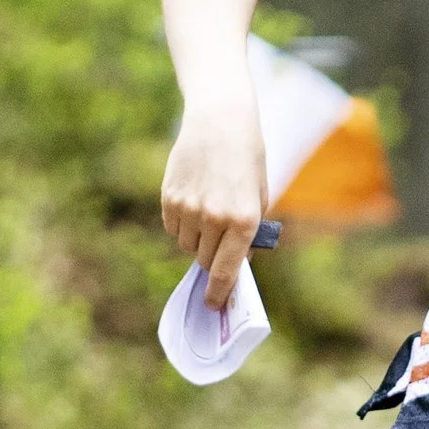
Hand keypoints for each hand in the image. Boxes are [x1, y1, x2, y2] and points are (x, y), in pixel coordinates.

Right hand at [161, 102, 269, 308]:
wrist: (220, 121)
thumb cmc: (247, 159)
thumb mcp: (259, 196)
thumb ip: (249, 232)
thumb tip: (235, 263)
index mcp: (243, 221)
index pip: (226, 271)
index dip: (218, 293)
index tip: (213, 306)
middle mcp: (215, 218)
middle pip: (205, 260)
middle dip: (213, 257)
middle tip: (219, 238)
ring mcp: (189, 209)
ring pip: (187, 245)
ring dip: (197, 239)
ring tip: (208, 209)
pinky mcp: (170, 198)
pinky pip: (173, 228)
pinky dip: (182, 224)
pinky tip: (193, 199)